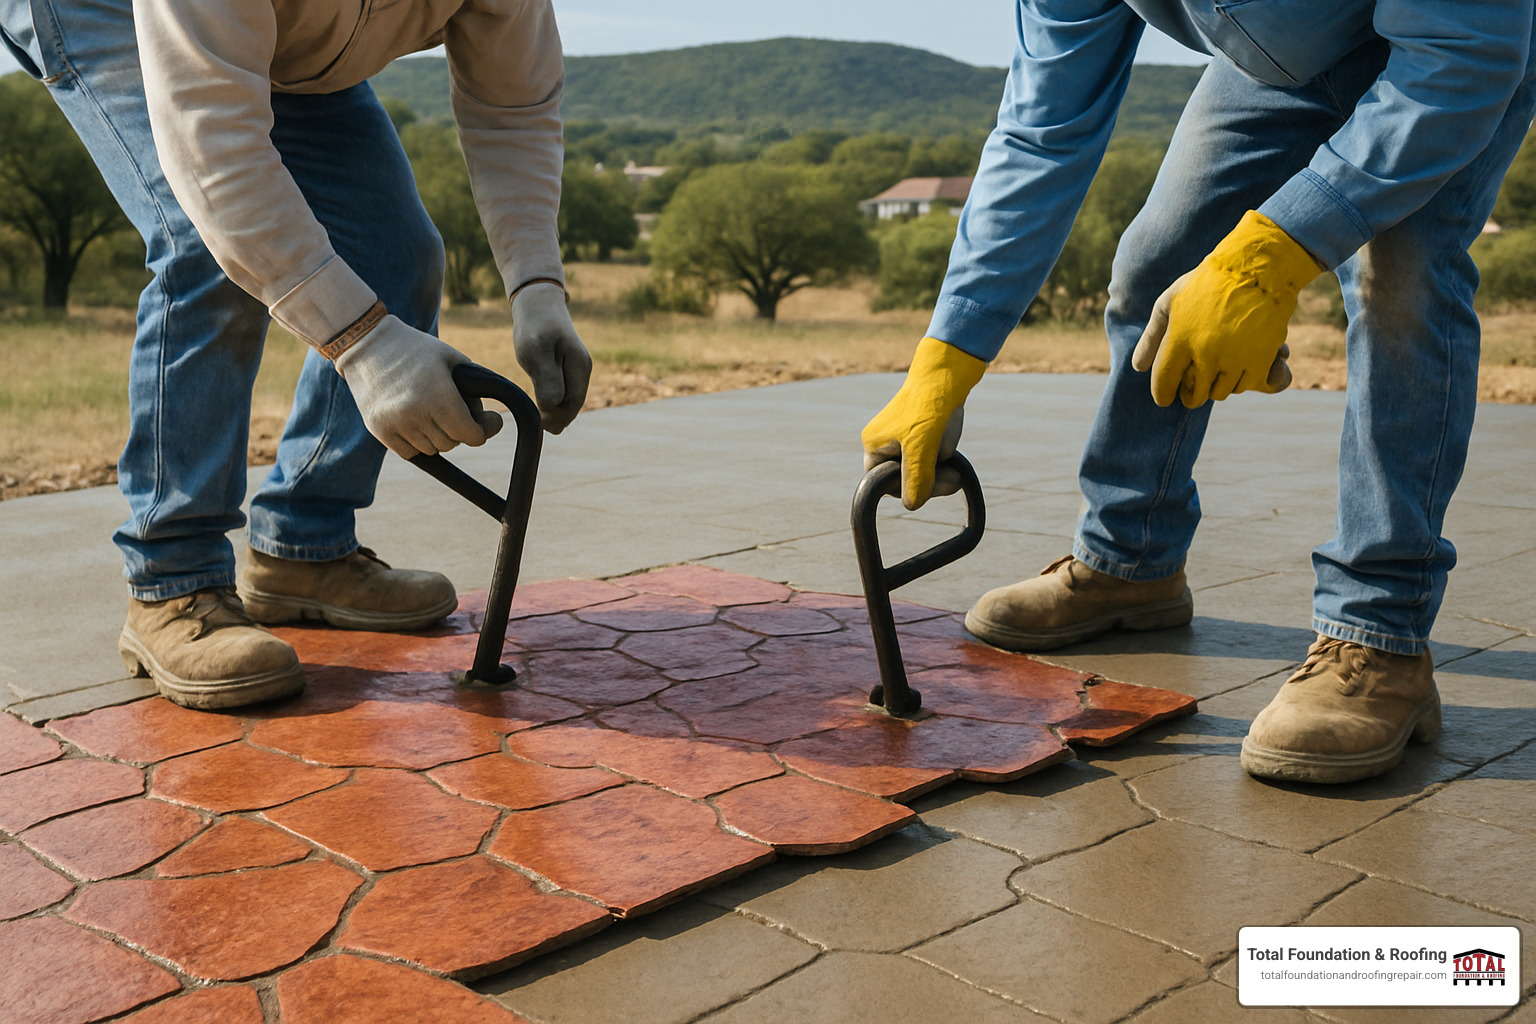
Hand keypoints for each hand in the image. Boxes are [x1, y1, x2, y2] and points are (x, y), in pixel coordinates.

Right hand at [334, 314, 501, 458]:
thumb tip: (489, 420)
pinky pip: (410, 452)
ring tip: (433, 412)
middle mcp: (416, 413)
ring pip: (431, 449)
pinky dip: (418, 442)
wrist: (366, 344)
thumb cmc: (415, 349)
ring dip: (438, 436)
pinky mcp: (378, 430)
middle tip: (456, 411)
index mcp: (438, 395)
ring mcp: (395, 424)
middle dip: (459, 430)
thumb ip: (475, 388)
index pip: (470, 435)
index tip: (488, 422)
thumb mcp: (452, 358)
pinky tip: (416, 421)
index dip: (483, 430)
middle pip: (451, 443)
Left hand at [512, 282, 591, 432]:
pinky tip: (545, 407)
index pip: (573, 402)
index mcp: (579, 366)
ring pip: (570, 397)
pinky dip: (557, 400)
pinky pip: (566, 388)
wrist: (538, 301)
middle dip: (559, 417)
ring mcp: (577, 366)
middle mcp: (583, 368)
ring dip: (558, 410)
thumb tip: (554, 407)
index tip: (540, 426)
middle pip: (574, 402)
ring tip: (543, 423)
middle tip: (541, 429)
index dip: (558, 417)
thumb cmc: (535, 326)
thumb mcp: (535, 352)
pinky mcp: (568, 364)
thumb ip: (547, 380)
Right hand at [861, 337, 986, 509]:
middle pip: (904, 478)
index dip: (905, 489)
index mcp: (875, 444)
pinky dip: (943, 454)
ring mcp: (904, 436)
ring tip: (950, 452)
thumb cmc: (929, 405)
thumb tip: (911, 505)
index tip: (929, 487)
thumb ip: (916, 479)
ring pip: (922, 468)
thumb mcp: (921, 447)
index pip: (882, 483)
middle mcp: (886, 441)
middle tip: (953, 479)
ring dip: (938, 466)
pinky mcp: (923, 430)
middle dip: (929, 479)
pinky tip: (950, 444)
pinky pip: (932, 454)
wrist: (950, 369)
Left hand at [1131, 211, 1320, 407]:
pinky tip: (1234, 369)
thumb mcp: (1170, 301)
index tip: (1164, 398)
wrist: (1256, 268)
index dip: (1162, 394)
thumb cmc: (1207, 283)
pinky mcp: (1260, 361)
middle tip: (1190, 392)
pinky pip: (1243, 386)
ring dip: (1214, 387)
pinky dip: (1237, 382)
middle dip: (1189, 396)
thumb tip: (1138, 367)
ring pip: (1219, 393)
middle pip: (1194, 395)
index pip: (1164, 382)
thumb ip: (1152, 336)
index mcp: (1180, 339)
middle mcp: (1206, 353)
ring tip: (1213, 374)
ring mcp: (1234, 359)